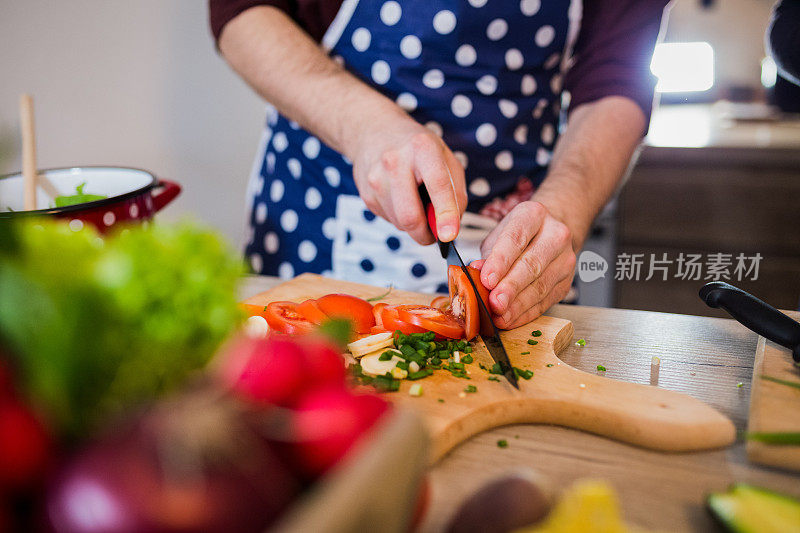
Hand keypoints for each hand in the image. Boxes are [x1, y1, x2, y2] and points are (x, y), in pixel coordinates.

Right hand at [349, 111, 466, 244]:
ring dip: (413, 224)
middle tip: (435, 234)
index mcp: (422, 147)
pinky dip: (400, 218)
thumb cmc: (416, 148)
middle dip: (425, 234)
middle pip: (410, 216)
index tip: (449, 235)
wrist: (373, 131)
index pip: (437, 185)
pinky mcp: (366, 193)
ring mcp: (376, 178)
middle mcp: (395, 161)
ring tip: (416, 203)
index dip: (446, 214)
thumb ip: (455, 192)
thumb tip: (450, 227)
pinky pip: (389, 220)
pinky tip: (400, 198)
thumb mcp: (445, 157)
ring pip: (400, 223)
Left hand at [477, 201, 576, 328]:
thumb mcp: (498, 236)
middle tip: (494, 303)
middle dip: (510, 287)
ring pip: (540, 286)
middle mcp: (555, 234)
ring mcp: (566, 259)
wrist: (549, 234)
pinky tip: (511, 319)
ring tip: (499, 316)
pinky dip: (526, 313)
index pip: (516, 238)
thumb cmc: (519, 236)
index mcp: (533, 215)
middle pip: (531, 265)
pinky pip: (545, 301)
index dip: (500, 261)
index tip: (487, 280)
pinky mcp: (567, 282)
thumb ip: (488, 255)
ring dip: (518, 305)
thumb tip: (476, 272)